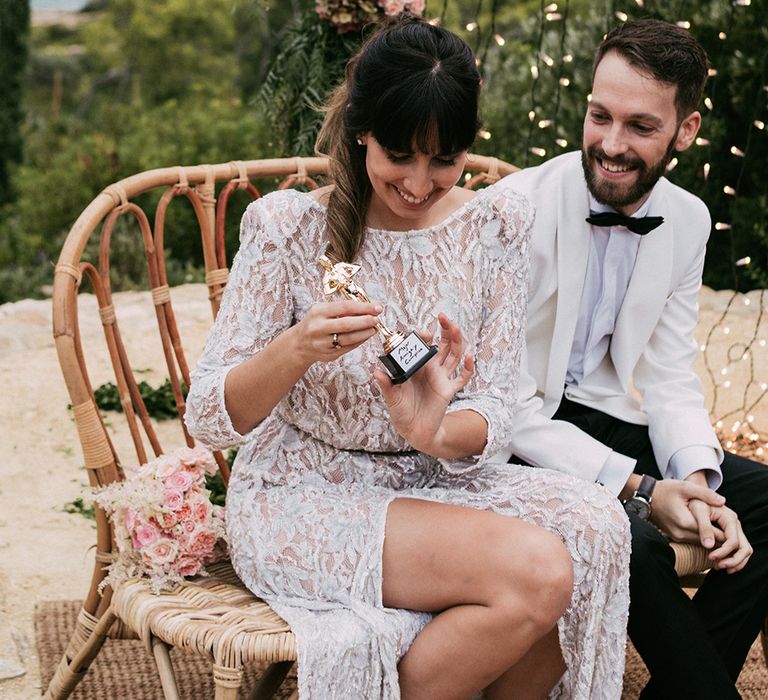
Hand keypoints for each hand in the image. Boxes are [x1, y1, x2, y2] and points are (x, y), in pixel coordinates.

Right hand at [294, 300, 381, 363]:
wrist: (299, 344)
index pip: (345, 307)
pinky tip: (365, 336)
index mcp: (318, 312)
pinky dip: (359, 341)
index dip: (363, 307)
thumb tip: (367, 309)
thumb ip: (341, 309)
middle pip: (347, 324)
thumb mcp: (322, 310)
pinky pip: (348, 348)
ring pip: (349, 338)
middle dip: (366, 321)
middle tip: (377, 319)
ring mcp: (323, 343)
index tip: (376, 308)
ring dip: (365, 333)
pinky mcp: (328, 355)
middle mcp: (318, 328)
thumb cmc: (314, 323)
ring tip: (374, 328)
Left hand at [374, 313, 473, 454]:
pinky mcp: (449, 390)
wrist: (414, 431)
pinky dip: (468, 368)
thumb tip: (376, 372)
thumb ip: (386, 385)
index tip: (422, 333)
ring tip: (456, 328)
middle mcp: (430, 369)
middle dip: (444, 330)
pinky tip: (470, 358)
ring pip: (453, 355)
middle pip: (442, 344)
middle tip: (444, 317)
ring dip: (456, 341)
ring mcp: (441, 378)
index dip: (423, 336)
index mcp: (416, 367)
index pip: (422, 345)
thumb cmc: (401, 412)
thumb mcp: (392, 398)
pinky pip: (462, 378)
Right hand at [649, 479, 724, 542]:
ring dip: (710, 537)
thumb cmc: (664, 490)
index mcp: (686, 522)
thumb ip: (705, 494)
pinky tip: (705, 527)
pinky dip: (701, 536)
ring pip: (701, 542)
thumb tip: (723, 502)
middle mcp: (681, 533)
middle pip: (709, 541)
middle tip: (730, 529)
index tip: (732, 526)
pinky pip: (692, 540)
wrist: (645, 496)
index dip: (726, 532)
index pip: (713, 534)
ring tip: (720, 529)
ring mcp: (677, 537)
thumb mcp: (685, 487)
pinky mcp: (674, 538)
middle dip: (720, 536)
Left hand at [697, 504, 752, 572]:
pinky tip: (721, 563)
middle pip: (744, 548)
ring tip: (719, 567)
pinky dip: (733, 558)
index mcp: (729, 518)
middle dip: (733, 560)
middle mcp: (735, 524)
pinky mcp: (730, 533)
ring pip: (744, 550)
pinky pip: (739, 550)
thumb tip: (709, 546)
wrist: (694, 495)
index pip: (733, 541)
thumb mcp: (697, 510)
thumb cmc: (694, 501)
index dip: (723, 552)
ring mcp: (734, 529)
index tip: (710, 557)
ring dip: (735, 562)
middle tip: (717, 566)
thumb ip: (704, 527)